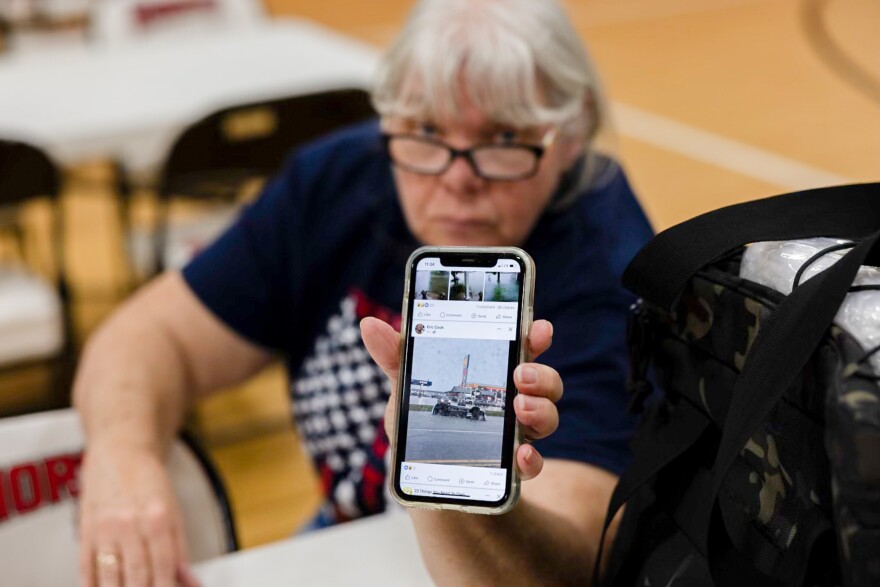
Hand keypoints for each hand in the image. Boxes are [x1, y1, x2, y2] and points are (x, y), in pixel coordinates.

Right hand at [78, 442, 199, 586]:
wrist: (120, 452)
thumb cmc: (149, 481)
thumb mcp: (174, 512)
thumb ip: (180, 549)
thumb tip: (190, 581)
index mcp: (158, 518)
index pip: (164, 566)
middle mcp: (131, 524)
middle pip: (136, 575)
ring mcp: (105, 528)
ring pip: (110, 576)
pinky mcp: (86, 531)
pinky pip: (86, 567)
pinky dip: (92, 585)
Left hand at [360, 318, 560, 479]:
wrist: (424, 484)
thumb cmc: (420, 428)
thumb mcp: (405, 391)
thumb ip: (395, 358)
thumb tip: (369, 325)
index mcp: (491, 375)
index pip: (521, 348)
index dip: (536, 336)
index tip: (539, 329)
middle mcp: (511, 401)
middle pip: (543, 382)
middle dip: (541, 375)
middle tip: (522, 374)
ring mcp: (516, 434)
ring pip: (547, 417)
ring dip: (541, 410)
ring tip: (520, 408)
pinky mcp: (512, 468)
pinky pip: (532, 462)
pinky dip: (531, 457)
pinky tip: (521, 454)